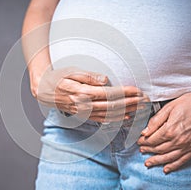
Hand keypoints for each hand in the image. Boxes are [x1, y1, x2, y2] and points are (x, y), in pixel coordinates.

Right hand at [33, 67, 148, 122]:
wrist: (45, 90)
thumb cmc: (58, 78)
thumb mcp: (71, 71)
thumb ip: (89, 76)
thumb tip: (105, 80)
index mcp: (83, 93)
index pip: (110, 94)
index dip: (126, 93)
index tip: (138, 91)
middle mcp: (85, 105)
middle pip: (113, 106)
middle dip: (131, 103)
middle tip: (145, 100)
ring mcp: (84, 113)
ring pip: (110, 115)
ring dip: (127, 112)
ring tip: (140, 109)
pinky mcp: (83, 116)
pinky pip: (102, 120)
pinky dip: (116, 119)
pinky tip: (125, 118)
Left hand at [137, 84, 190, 173]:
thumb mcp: (169, 108)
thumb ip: (155, 121)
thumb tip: (145, 132)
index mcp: (170, 129)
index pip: (152, 140)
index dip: (144, 142)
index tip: (139, 141)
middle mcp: (179, 140)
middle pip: (159, 149)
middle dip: (148, 150)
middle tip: (142, 150)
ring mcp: (188, 146)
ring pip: (168, 157)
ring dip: (157, 161)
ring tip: (148, 162)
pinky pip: (183, 160)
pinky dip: (173, 166)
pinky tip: (166, 168)